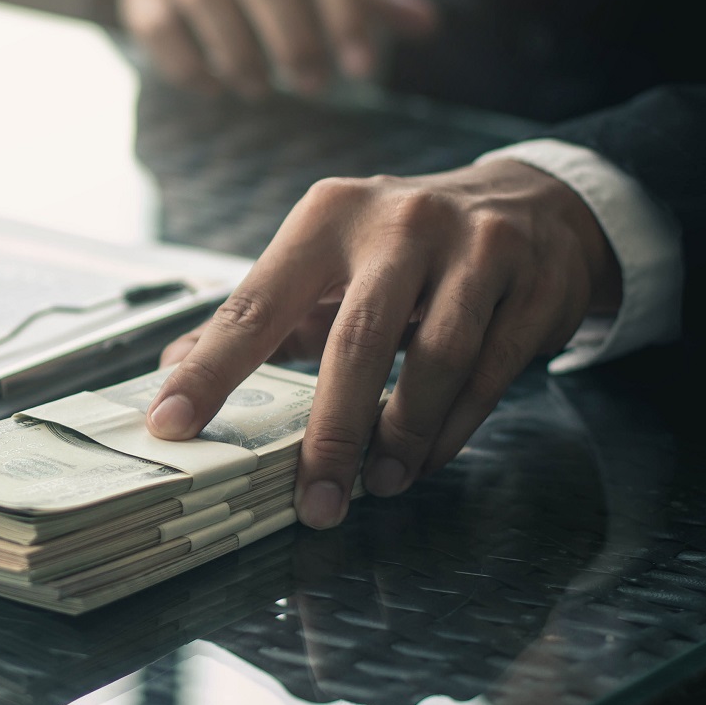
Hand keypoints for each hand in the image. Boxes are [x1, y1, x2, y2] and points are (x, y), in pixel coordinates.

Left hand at [145, 160, 621, 528]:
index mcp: (328, 217)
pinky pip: (490, 371)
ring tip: (378, 485)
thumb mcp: (327, 260)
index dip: (212, 369)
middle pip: (355, 342)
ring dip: (403, 435)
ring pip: (436, 359)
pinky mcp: (532, 283)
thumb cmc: (404, 246)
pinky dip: (454, 427)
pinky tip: (426, 459)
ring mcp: (474, 249)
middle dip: (331, 432)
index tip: (172, 423)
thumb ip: (258, 315)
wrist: (533, 205)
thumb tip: (172, 368)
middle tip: (313, 500)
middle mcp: (398, 225)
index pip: (255, 303)